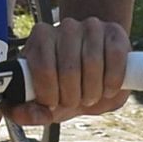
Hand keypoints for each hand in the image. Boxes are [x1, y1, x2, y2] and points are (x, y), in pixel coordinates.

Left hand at [7, 16, 131, 125]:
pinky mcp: (114, 32)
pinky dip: (113, 80)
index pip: (43, 67)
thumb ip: (27, 112)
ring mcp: (91, 26)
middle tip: (74, 102)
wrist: (92, 70)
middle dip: (72, 96)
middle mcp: (65, 27)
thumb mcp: (41, 101)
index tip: (53, 104)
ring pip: (92, 62)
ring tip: (90, 96)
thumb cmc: (62, 85)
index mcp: (41, 37)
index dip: (49, 94)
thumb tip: (33, 115)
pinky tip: (107, 89)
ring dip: (93, 91)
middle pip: (69, 69)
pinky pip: (115, 56)